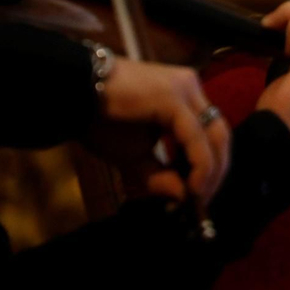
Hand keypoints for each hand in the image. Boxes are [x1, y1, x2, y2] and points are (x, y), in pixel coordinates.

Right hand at [87, 58, 230, 203]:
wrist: (70, 94)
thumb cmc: (99, 120)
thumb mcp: (133, 155)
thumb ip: (160, 175)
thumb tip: (183, 197)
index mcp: (185, 97)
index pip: (211, 133)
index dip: (212, 166)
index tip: (201, 195)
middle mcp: (191, 88)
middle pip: (219, 134)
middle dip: (216, 171)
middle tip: (204, 202)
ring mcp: (185, 89)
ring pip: (214, 134)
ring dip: (211, 171)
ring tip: (199, 197)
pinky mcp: (173, 97)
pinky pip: (196, 135)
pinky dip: (200, 163)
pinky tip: (193, 186)